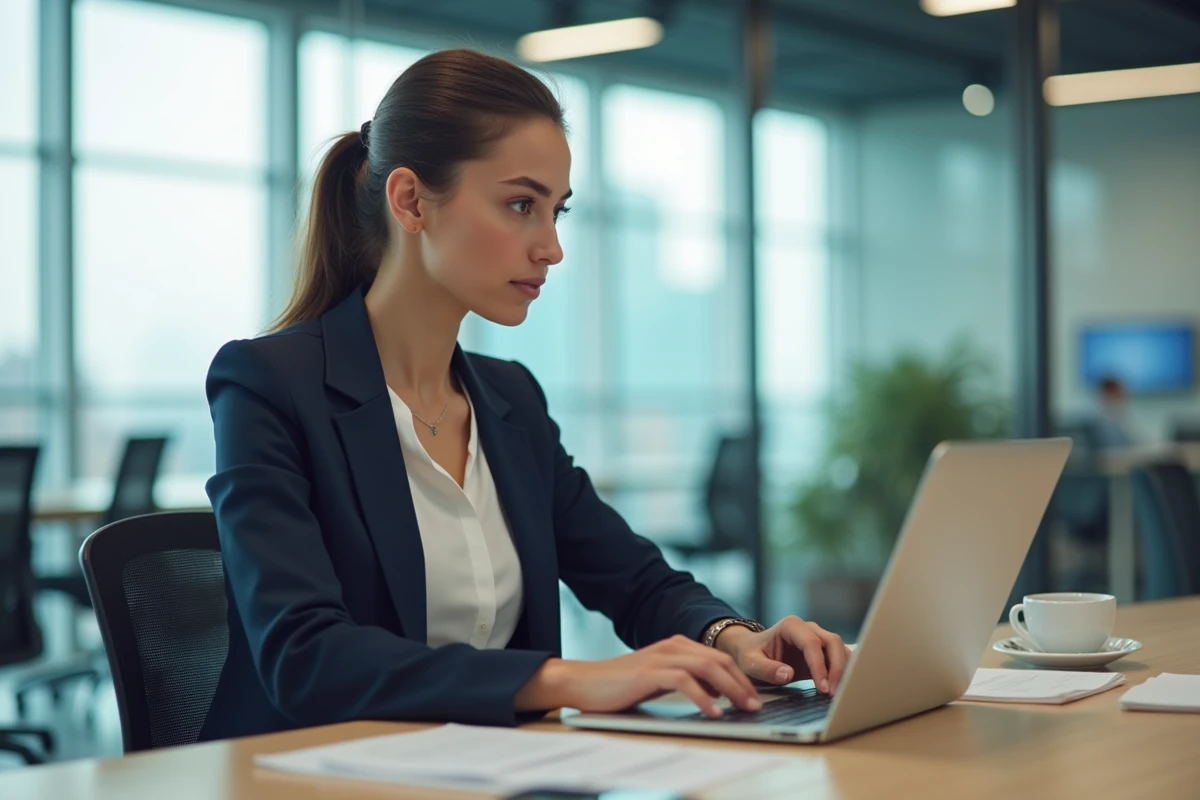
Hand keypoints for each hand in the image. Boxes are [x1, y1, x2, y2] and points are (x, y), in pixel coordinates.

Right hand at [515, 635, 761, 717]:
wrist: (583, 682)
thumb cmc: (619, 686)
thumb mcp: (658, 681)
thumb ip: (684, 682)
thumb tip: (716, 695)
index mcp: (676, 646)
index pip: (718, 658)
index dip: (739, 677)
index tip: (754, 697)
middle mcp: (672, 646)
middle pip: (719, 660)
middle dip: (742, 682)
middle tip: (757, 704)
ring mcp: (661, 657)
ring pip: (707, 667)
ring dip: (730, 689)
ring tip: (744, 708)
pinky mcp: (649, 672)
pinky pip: (684, 681)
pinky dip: (703, 696)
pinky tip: (713, 712)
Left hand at [714, 616, 850, 694]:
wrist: (751, 651)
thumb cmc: (750, 654)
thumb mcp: (750, 663)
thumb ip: (766, 669)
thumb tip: (788, 674)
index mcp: (791, 625)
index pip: (811, 643)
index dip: (819, 665)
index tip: (823, 687)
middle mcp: (807, 628)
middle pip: (833, 642)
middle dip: (838, 668)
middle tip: (834, 693)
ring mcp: (817, 639)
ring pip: (840, 649)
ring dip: (843, 670)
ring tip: (838, 693)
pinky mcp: (821, 653)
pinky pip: (838, 659)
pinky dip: (841, 672)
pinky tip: (837, 689)